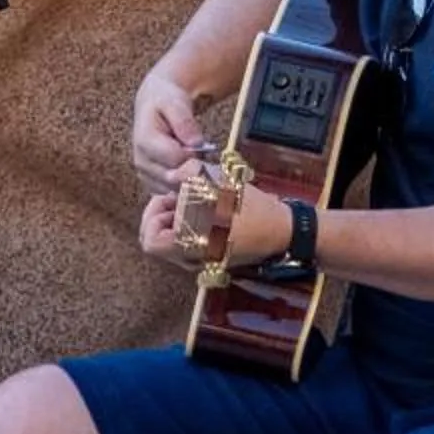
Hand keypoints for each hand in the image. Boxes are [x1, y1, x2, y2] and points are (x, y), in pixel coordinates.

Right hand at [132, 72, 206, 191]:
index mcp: (145, 141)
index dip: (195, 155)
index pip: (176, 160)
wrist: (153, 105)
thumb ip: (185, 123)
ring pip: (175, 189)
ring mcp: (145, 175)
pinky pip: (172, 193)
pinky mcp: (152, 183)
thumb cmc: (166, 102)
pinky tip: (188, 168)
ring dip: (190, 178)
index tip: (203, 146)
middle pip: (175, 179)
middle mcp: (141, 162)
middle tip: (203, 153)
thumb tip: (196, 144)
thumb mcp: (176, 103)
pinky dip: (184, 186)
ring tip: (193, 157)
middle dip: (194, 169)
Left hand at [137, 161, 290, 271]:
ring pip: (172, 241)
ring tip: (195, 200)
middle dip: (163, 215)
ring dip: (176, 219)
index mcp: (191, 247)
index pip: (150, 242)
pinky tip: (206, 209)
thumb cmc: (252, 210)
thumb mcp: (221, 186)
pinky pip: (187, 242)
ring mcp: (202, 261)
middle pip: (157, 241)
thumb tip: (173, 172)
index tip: (168, 198)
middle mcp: (192, 260)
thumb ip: (191, 174)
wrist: (283, 230)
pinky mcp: (212, 256)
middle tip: (179, 196)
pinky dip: (188, 225)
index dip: (152, 217)